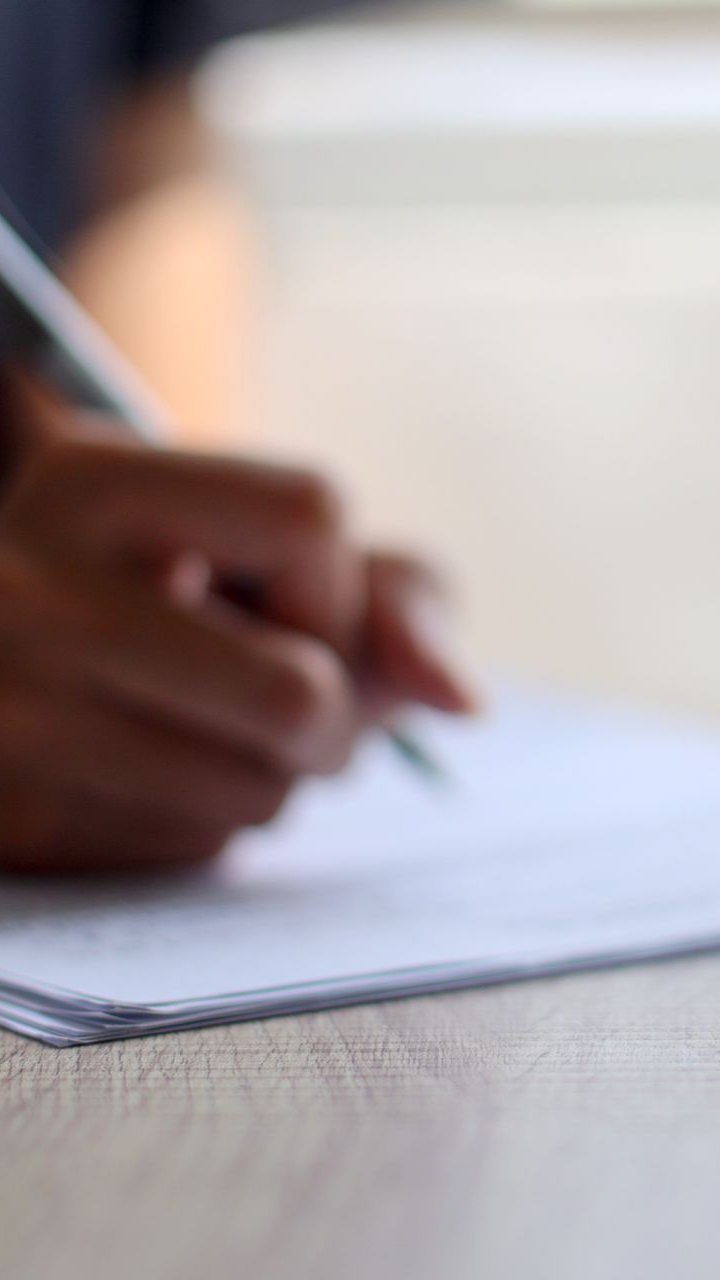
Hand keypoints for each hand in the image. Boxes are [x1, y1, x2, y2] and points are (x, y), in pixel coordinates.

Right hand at [0, 420, 475, 873]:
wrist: (27, 651)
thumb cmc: (184, 594)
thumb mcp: (280, 554)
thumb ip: (399, 597)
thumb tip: (461, 704)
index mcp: (93, 483)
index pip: (311, 517)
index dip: (336, 580)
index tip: (282, 600)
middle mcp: (27, 595)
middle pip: (296, 695)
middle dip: (333, 715)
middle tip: (289, 706)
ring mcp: (10, 718)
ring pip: (257, 796)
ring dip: (276, 777)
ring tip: (208, 729)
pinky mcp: (15, 823)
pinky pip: (195, 853)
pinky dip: (211, 821)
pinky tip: (158, 772)